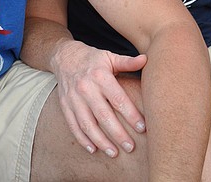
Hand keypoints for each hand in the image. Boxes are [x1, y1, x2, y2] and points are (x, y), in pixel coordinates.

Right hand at [51, 40, 147, 156]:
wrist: (64, 56)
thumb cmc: (93, 59)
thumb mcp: (110, 57)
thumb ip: (127, 62)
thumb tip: (146, 59)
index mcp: (100, 76)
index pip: (118, 99)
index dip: (131, 114)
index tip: (142, 128)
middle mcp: (86, 88)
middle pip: (104, 116)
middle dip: (118, 134)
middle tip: (131, 147)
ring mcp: (74, 99)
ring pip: (88, 124)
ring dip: (101, 141)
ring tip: (114, 153)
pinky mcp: (65, 106)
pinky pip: (73, 126)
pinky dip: (82, 139)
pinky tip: (93, 149)